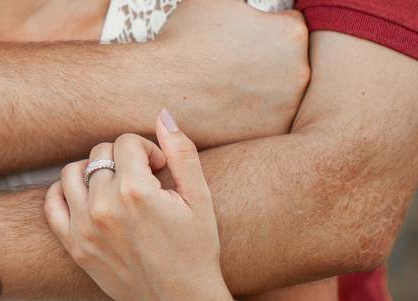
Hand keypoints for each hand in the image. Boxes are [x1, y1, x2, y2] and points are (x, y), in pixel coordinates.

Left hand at [44, 110, 237, 300]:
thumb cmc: (196, 250)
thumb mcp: (200, 198)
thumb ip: (182, 152)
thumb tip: (163, 116)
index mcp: (135, 192)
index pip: (126, 143)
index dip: (147, 151)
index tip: (161, 171)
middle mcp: (103, 208)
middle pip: (100, 154)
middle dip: (123, 160)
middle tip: (143, 183)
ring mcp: (84, 228)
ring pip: (72, 173)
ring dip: (93, 172)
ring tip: (115, 187)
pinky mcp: (74, 246)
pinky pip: (52, 203)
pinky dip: (64, 192)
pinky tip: (87, 198)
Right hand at [158, 0, 308, 144]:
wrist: (152, 90)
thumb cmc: (181, 43)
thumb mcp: (216, 0)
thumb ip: (244, 2)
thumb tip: (246, 6)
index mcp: (291, 33)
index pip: (288, 29)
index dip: (261, 33)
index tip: (240, 42)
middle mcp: (298, 73)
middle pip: (289, 65)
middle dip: (265, 64)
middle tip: (231, 69)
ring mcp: (284, 110)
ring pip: (279, 97)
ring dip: (260, 93)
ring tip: (225, 90)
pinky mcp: (265, 137)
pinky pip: (264, 124)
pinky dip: (248, 119)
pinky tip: (223, 110)